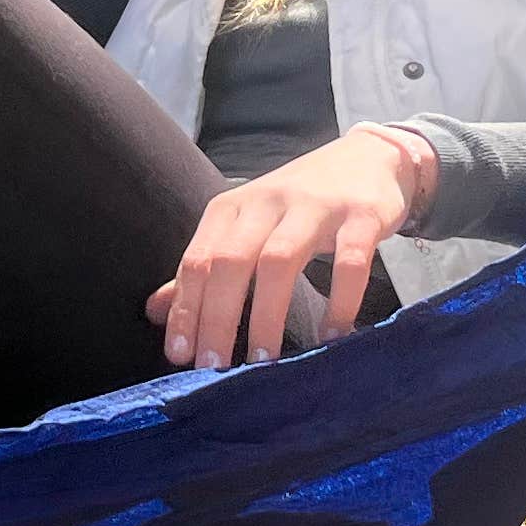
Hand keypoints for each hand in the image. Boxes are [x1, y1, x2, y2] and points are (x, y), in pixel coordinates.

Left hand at [148, 125, 437, 370]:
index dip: (186, 309)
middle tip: (215, 367)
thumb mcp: (245, 226)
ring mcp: (315, 206)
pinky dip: (339, 302)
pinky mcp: (361, 216)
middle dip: (218, 317)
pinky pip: (349, 262)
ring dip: (268, 314)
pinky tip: (332, 337)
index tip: (180, 356)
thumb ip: (205, 267)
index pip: (197, 260)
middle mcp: (267, 202)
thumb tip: (155, 312)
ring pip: (280, 260)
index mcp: (232, 208)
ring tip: (263, 362)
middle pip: (231, 261)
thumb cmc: (299, 203)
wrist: (371, 158)